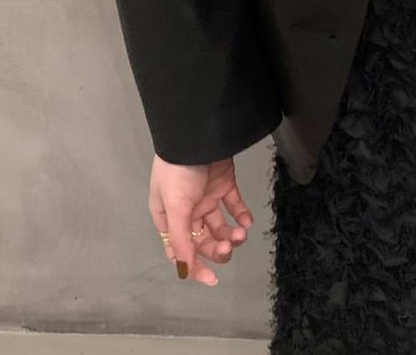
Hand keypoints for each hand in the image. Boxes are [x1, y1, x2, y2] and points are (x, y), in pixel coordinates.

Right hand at [148, 154, 253, 285]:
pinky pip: (234, 206)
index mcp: (168, 217)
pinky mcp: (224, 185)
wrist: (199, 136)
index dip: (194, 265)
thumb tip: (183, 268)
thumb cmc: (178, 170)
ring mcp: (206, 198)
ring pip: (220, 226)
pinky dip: (241, 215)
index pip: (179, 250)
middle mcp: (187, 211)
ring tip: (241, 234)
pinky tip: (246, 221)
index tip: (211, 278)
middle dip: (217, 249)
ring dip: (231, 235)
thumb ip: (180, 238)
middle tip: (230, 248)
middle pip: (203, 241)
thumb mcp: (175, 207)